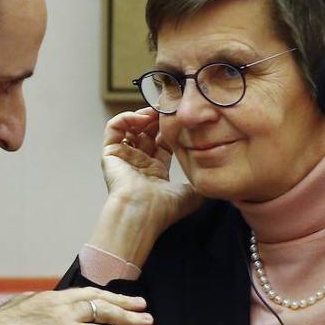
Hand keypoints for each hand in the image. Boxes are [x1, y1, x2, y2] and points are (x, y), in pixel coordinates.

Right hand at [0, 288, 152, 324]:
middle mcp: (56, 302)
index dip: (99, 297)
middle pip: (96, 298)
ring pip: (104, 313)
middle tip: (142, 306)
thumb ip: (3, 306)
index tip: (114, 300)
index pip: (78, 295)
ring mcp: (62, 316)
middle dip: (121, 302)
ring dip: (129, 319)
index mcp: (43, 298)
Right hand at [91, 109, 201, 265]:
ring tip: (155, 111)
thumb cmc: (163, 209)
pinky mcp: (110, 153)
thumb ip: (201, 182)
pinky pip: (114, 128)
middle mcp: (139, 163)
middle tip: (168, 108)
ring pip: (130, 127)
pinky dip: (126, 118)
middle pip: (147, 132)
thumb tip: (214, 178)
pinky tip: (141, 118)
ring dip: (142, 116)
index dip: (171, 128)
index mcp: (156, 171)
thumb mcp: (191, 195)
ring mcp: (124, 158)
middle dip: (158, 119)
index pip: (162, 142)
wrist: (141, 215)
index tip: (180, 119)